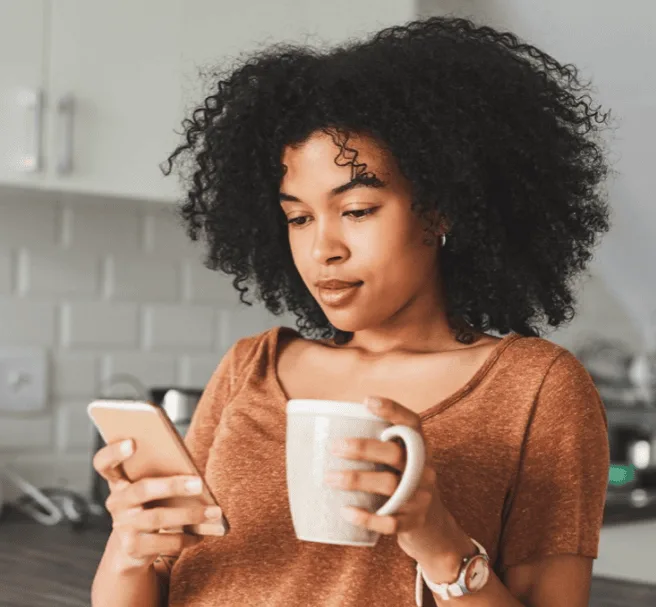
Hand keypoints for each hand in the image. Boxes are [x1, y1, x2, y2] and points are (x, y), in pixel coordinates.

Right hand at [92, 439, 221, 571]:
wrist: (131, 551)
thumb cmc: (150, 507)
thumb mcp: (152, 490)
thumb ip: (162, 476)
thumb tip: (195, 474)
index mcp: (119, 481)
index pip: (104, 463)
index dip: (114, 452)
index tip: (133, 442)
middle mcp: (116, 502)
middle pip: (143, 489)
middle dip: (174, 485)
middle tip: (200, 483)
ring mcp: (122, 526)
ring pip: (159, 517)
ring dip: (191, 514)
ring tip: (215, 512)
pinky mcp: (132, 548)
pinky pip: (165, 542)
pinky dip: (186, 538)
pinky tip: (201, 535)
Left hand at [324, 396, 454, 562]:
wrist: (435, 530)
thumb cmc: (406, 486)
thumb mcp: (404, 464)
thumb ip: (381, 448)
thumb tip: (331, 430)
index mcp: (421, 450)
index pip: (412, 424)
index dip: (393, 410)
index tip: (367, 401)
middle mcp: (425, 470)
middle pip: (395, 454)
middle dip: (363, 448)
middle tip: (334, 447)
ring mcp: (421, 497)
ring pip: (389, 485)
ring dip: (356, 480)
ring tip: (328, 477)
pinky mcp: (414, 523)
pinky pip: (390, 521)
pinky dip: (366, 517)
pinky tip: (345, 511)